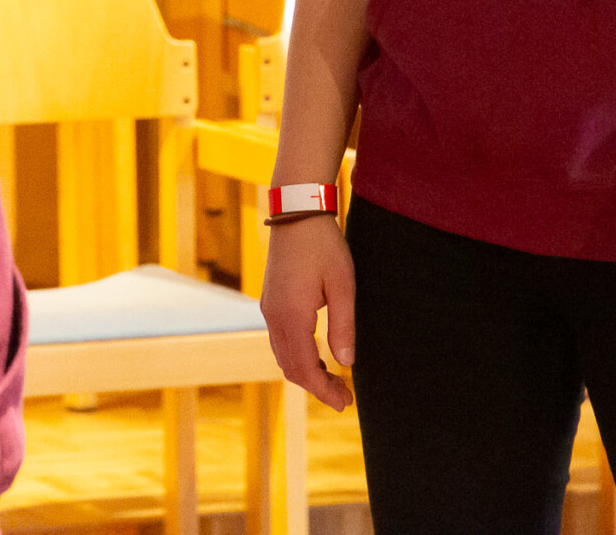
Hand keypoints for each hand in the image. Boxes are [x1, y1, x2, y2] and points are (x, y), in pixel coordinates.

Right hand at [259, 214, 355, 411]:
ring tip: (334, 380)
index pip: (305, 369)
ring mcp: (269, 308)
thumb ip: (343, 326)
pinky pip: (280, 340)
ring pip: (283, 355)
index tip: (344, 403)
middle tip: (344, 397)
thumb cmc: (324, 245)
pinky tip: (317, 355)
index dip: (324, 391)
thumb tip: (346, 364)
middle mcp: (274, 316)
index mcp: (291, 316)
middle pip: (290, 368)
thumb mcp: (342, 285)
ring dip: (306, 373)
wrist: (297, 211)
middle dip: (316, 387)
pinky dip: (297, 356)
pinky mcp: (270, 300)